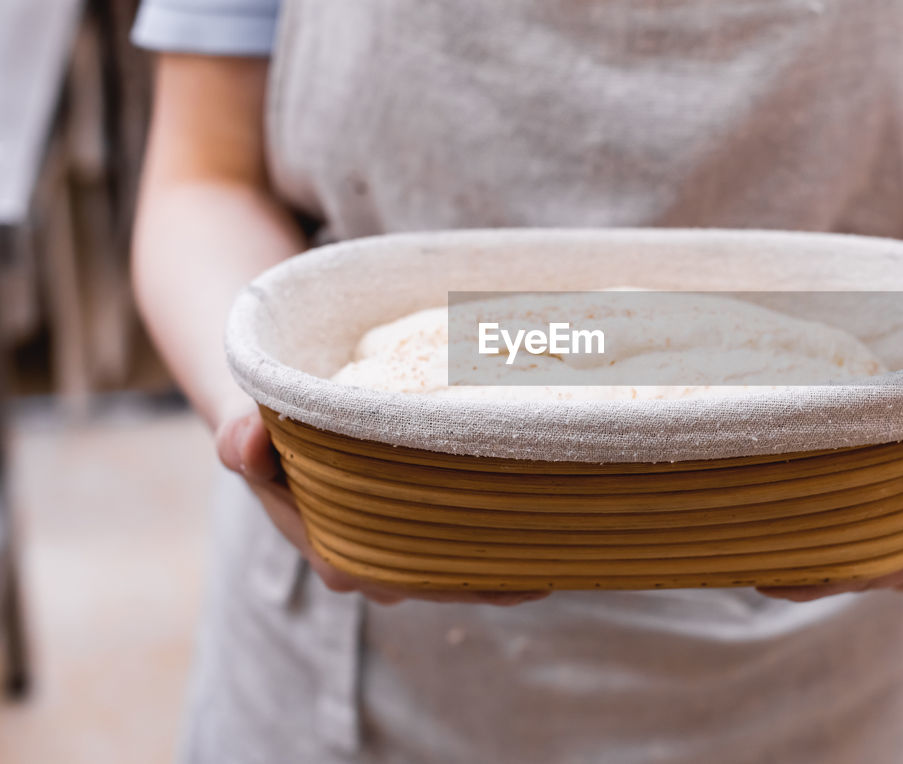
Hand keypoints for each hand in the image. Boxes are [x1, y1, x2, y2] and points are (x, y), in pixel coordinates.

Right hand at [214, 407, 550, 606]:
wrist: (268, 427)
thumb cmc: (262, 431)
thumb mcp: (242, 430)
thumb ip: (240, 441)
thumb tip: (249, 438)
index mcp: (337, 556)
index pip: (403, 575)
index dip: (453, 574)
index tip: (503, 564)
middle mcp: (370, 568)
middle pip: (440, 580)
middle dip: (490, 576)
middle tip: (546, 564)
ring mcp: (393, 555)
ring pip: (454, 569)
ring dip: (501, 564)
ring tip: (558, 553)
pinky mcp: (411, 535)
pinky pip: (457, 549)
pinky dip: (495, 546)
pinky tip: (542, 539)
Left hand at [756, 370, 902, 601]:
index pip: (892, 564)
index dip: (840, 565)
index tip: (785, 558)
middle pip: (864, 577)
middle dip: (813, 576)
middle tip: (752, 563)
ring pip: (855, 573)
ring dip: (809, 570)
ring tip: (752, 559)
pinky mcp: (894, 536)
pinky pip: (853, 558)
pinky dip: (816, 558)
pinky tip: (771, 553)